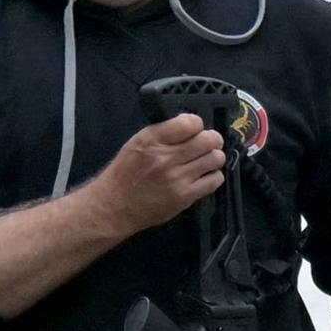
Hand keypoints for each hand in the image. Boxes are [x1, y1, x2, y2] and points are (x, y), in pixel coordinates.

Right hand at [89, 113, 226, 236]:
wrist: (114, 207)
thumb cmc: (125, 173)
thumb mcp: (137, 142)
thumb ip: (164, 132)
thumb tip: (191, 126)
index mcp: (153, 140)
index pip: (191, 123)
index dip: (197, 124)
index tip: (194, 130)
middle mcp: (166, 158)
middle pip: (209, 140)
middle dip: (212, 140)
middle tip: (206, 145)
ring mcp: (178, 178)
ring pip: (216, 159)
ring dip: (213, 157)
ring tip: (204, 161)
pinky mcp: (185, 197)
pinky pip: (215, 180)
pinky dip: (213, 176)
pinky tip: (203, 176)